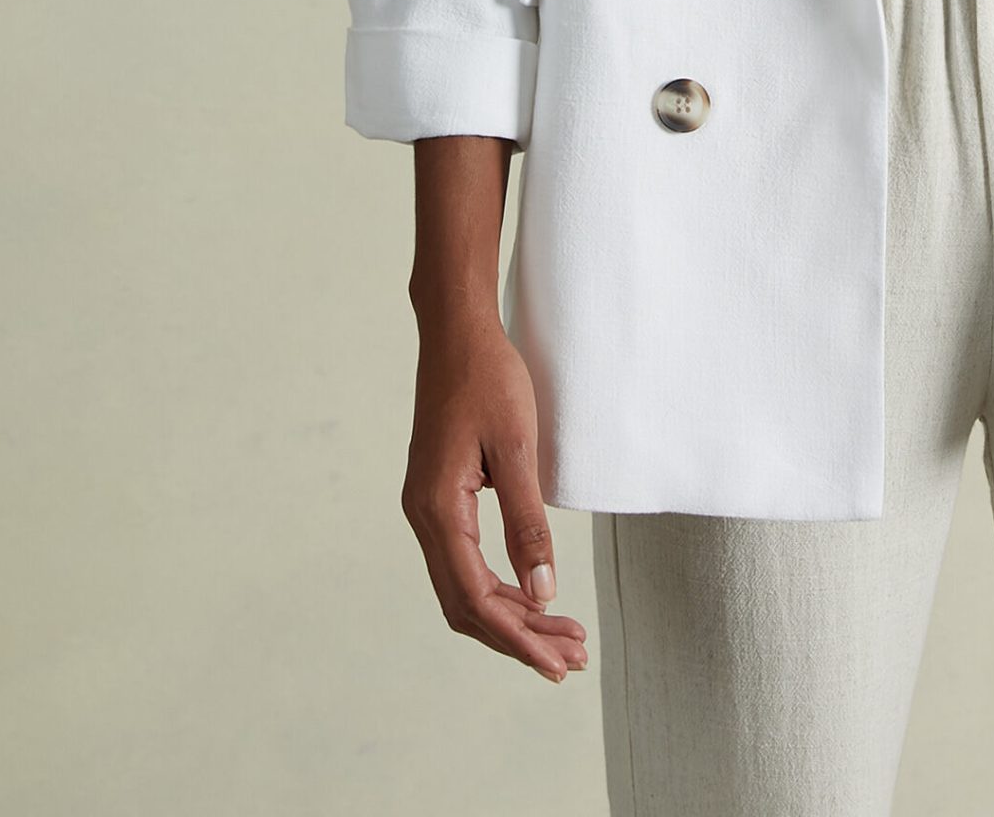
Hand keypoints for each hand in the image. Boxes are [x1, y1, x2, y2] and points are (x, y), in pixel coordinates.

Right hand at [401, 313, 588, 682]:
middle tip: (570, 658)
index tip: (557, 662)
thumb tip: (543, 592)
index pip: (476, 598)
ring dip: (511, 616)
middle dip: (518, 636)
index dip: (518, 637)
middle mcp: (424, 516)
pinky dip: (499, 586)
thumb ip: (527, 523)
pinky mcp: (439, 497)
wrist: (457, 330)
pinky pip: (464, 561)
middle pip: (467, 605)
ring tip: (561, 635)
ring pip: (464, 586)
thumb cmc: (488, 378)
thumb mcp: (516, 447)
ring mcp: (427, 508)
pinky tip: (532, 594)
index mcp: (438, 509)